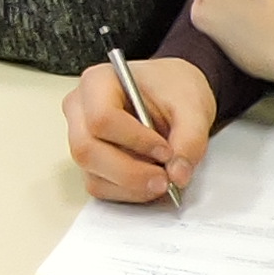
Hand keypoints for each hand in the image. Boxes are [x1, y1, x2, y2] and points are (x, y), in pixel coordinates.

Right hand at [63, 51, 214, 203]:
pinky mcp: (90, 163)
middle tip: (165, 179)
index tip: (166, 151)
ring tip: (163, 179)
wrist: (173, 96)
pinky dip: (128, 192)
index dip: (135, 140)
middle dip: (129, 172)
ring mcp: (81, 139)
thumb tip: (178, 174)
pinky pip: (100, 187)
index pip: (102, 118)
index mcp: (98, 82)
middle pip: (87, 150)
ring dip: (131, 186)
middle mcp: (80, 110)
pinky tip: (150, 181)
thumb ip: (190, 139)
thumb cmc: (173, 88)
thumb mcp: (193, 106)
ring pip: (93, 175)